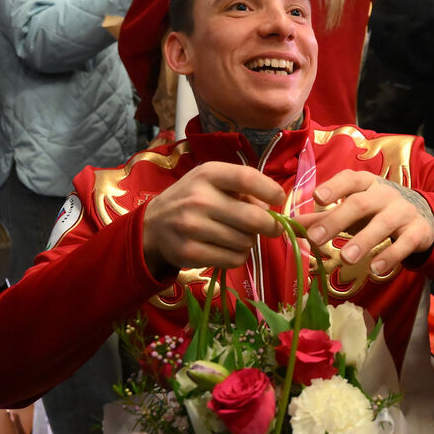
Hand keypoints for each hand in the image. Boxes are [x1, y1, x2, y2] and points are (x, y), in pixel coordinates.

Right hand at [143, 162, 284, 277]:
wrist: (154, 225)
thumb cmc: (193, 198)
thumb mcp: (213, 182)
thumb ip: (243, 189)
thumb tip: (271, 209)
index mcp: (208, 174)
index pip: (246, 178)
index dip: (270, 190)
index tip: (278, 198)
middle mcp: (198, 198)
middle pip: (253, 218)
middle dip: (270, 226)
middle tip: (272, 228)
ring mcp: (192, 227)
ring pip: (245, 242)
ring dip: (249, 241)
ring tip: (236, 235)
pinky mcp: (190, 253)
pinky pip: (233, 259)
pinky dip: (237, 256)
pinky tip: (226, 248)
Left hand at [294, 170, 433, 275]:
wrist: (422, 218)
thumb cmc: (375, 212)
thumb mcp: (350, 211)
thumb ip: (321, 217)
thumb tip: (291, 224)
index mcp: (365, 183)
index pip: (349, 180)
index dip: (333, 187)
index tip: (316, 198)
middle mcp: (384, 194)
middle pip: (360, 203)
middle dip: (337, 220)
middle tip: (317, 238)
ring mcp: (403, 211)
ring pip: (383, 223)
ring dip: (363, 241)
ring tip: (345, 258)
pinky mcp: (418, 231)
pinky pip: (405, 243)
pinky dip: (391, 256)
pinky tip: (376, 269)